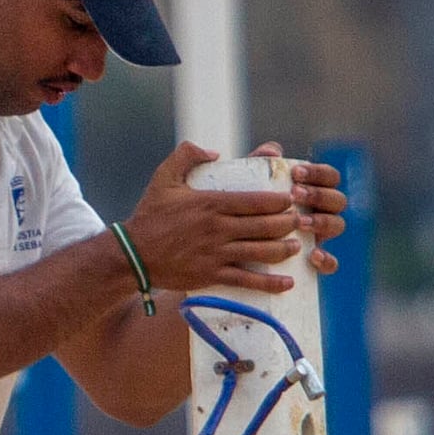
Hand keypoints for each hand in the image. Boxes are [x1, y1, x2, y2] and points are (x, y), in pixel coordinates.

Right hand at [122, 141, 319, 301]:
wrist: (132, 255)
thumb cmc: (149, 215)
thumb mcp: (164, 177)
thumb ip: (187, 155)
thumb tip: (214, 151)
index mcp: (211, 203)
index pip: (255, 200)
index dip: (279, 201)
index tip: (291, 200)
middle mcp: (218, 228)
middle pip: (265, 226)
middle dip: (289, 223)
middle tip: (301, 221)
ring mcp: (216, 253)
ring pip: (261, 251)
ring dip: (284, 249)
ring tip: (297, 245)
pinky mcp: (212, 275)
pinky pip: (247, 280)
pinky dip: (270, 283)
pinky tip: (287, 283)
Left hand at [257, 145, 347, 276]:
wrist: (235, 237)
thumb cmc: (247, 202)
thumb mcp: (250, 181)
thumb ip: (260, 162)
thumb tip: (273, 152)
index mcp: (315, 188)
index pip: (330, 176)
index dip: (317, 173)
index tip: (295, 173)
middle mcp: (323, 210)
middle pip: (337, 199)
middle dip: (319, 195)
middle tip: (295, 194)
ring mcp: (322, 235)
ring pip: (338, 225)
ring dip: (322, 222)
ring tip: (299, 222)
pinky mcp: (316, 259)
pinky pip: (332, 263)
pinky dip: (327, 260)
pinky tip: (313, 256)